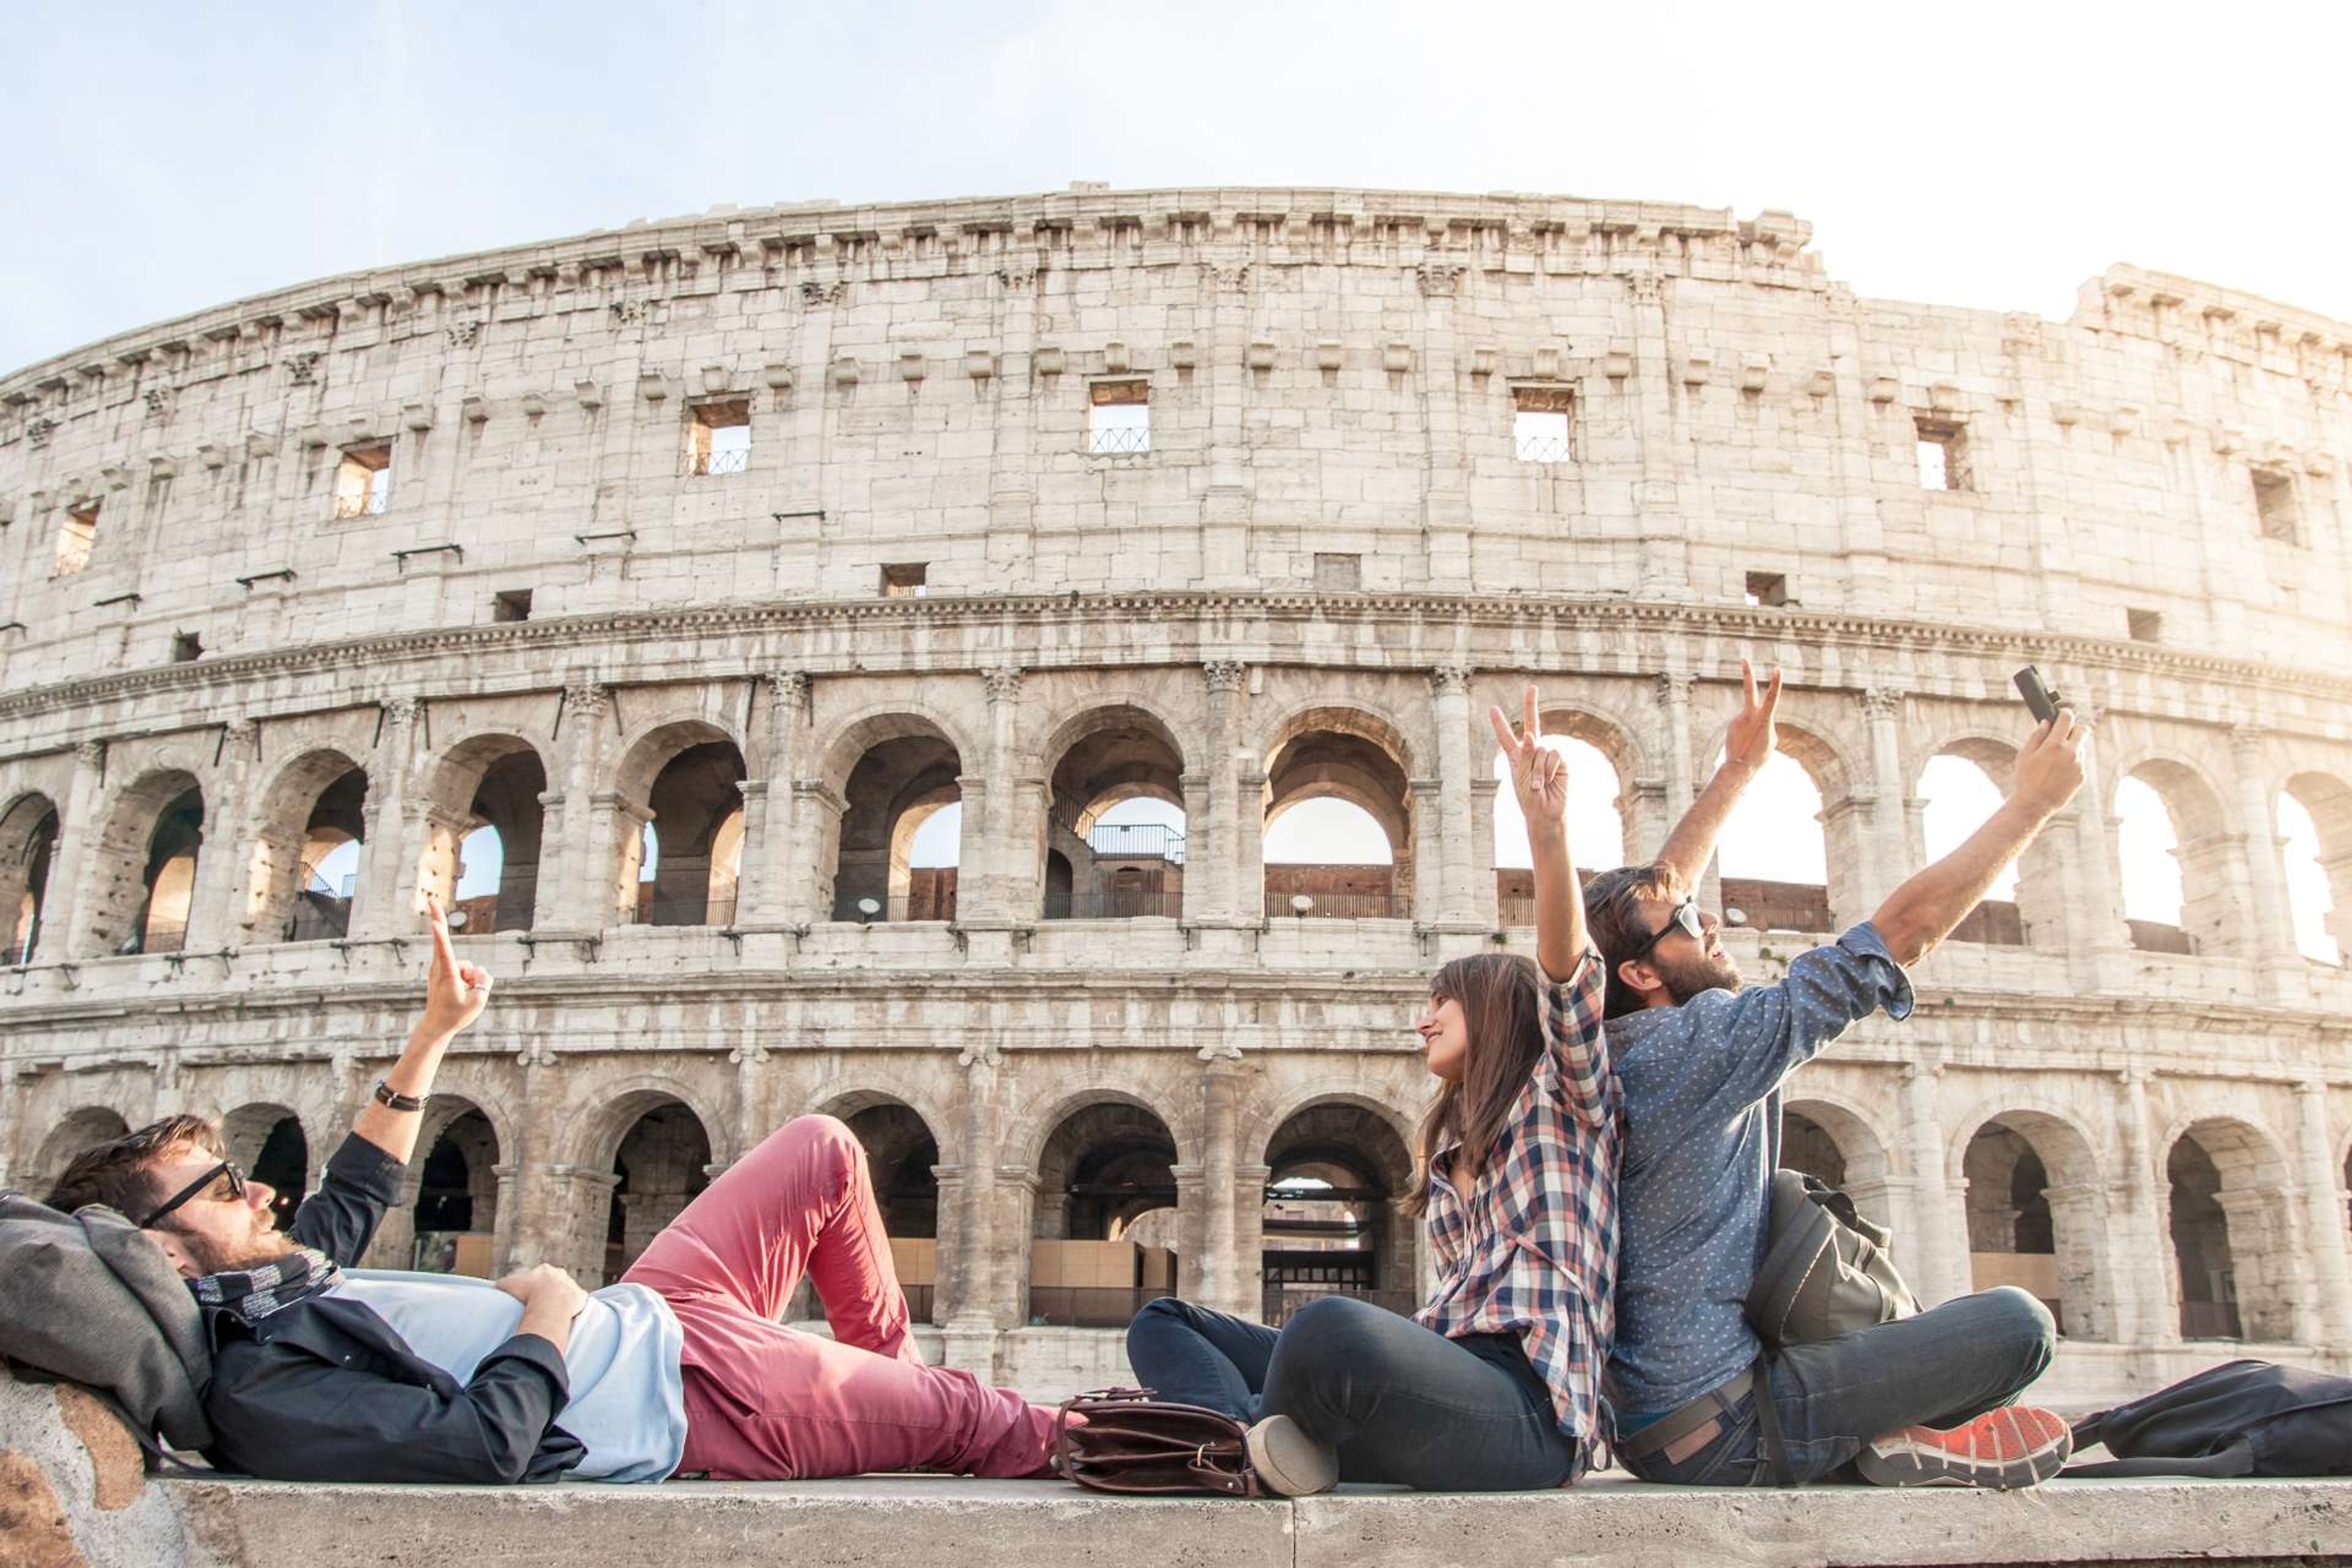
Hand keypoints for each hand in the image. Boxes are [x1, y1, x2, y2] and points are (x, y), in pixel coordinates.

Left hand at [418, 893, 491, 1038]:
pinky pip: (463, 968)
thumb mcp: (478, 1002)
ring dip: (470, 977)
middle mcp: (440, 968)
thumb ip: (484, 982)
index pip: (444, 952)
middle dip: (438, 917)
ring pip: (465, 964)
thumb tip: (480, 970)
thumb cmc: (455, 1015)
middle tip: (431, 899)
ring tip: (463, 994)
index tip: (434, 923)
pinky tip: (461, 991)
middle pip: (442, 939)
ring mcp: (439, 969)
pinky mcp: (442, 972)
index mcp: (446, 975)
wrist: (437, 1026)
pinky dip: (467, 978)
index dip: (441, 936)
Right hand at [495, 1264, 586, 1318]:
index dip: (533, 1285)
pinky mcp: (581, 1296)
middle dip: (549, 1291)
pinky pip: (578, 1302)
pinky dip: (573, 1307)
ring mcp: (572, 1285)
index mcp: (545, 1270)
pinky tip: (566, 1315)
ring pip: (567, 1291)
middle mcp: (561, 1274)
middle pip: (555, 1282)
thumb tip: (495, 1286)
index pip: (539, 1275)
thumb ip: (502, 1284)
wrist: (550, 1302)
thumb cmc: (529, 1292)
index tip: (530, 1295)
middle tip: (541, 1304)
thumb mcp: (509, 1285)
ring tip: (553, 1312)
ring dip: (562, 1300)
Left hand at [1489, 684, 1568, 828]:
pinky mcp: (1561, 761)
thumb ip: (1525, 755)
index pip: (1506, 737)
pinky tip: (1550, 781)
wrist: (1545, 812)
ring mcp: (1547, 755)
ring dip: (1537, 770)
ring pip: (1541, 749)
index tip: (1493, 709)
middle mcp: (1532, 752)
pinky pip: (1553, 756)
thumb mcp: (1520, 776)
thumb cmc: (1528, 798)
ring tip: (1537, 786)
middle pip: (1533, 724)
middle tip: (1532, 687)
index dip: (1500, 723)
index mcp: (1516, 757)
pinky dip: (1549, 769)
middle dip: (1532, 705)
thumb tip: (1532, 735)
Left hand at [1722, 659, 1781, 775]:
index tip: (1777, 669)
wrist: (1739, 767)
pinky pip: (1743, 725)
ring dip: (1752, 730)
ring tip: (1751, 744)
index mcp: (1764, 718)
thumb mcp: (1771, 740)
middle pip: (1749, 690)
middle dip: (1748, 674)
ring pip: (1750, 719)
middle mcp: (1749, 715)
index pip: (1773, 697)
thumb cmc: (1759, 756)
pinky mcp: (1732, 724)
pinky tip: (1744, 744)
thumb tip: (1760, 721)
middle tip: (1744, 659)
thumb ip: (1767, 725)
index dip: (1776, 683)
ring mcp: (1739, 718)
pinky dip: (1746, 734)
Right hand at [2012, 710, 2088, 816]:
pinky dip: (2071, 763)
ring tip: (2055, 760)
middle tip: (2063, 735)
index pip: (2068, 719)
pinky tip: (2058, 772)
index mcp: (2055, 745)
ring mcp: (2079, 765)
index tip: (2062, 714)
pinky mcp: (2082, 776)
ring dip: (2071, 748)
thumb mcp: (2024, 754)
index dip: (2065, 713)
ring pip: (2081, 748)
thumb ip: (2037, 736)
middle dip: (2074, 729)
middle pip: (2083, 730)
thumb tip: (2046, 723)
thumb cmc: (2026, 778)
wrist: (2035, 803)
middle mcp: (2071, 753)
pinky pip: (2079, 763)